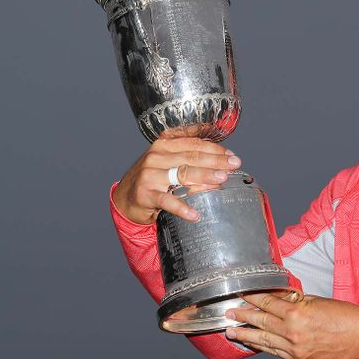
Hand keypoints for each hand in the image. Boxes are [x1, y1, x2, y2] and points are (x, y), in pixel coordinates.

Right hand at [112, 138, 241, 224]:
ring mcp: (150, 175)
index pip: (193, 144)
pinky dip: (182, 208)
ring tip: (221, 180)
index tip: (231, 156)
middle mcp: (156, 156)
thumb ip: (189, 159)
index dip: (214, 149)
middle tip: (233, 166)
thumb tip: (221, 163)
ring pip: (182, 174)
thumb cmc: (153, 179)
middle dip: (215, 162)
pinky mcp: (145, 194)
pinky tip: (195, 214)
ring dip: (204, 177)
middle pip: (191, 157)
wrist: (125, 198)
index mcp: (164, 145)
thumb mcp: (168, 162)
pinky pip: (168, 201)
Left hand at [225, 293, 358, 358]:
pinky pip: (275, 353)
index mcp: (297, 313)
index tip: (242, 294)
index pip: (268, 303)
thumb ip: (294, 299)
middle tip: (230, 313)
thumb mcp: (316, 300)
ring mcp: (295, 349)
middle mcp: (292, 332)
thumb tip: (275, 295)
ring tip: (231, 331)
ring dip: (246, 335)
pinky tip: (254, 343)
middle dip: (243, 316)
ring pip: (264, 340)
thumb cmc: (344, 316)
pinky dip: (263, 347)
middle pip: (261, 322)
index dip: (253, 298)